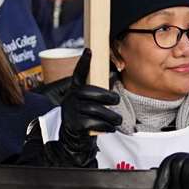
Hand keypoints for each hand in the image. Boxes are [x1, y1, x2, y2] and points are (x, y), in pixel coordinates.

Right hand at [50, 49, 119, 167]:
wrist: (72, 138)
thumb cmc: (85, 117)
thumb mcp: (88, 102)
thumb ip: (98, 92)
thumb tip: (114, 78)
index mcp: (74, 90)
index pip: (78, 74)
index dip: (83, 62)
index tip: (89, 51)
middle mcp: (70, 98)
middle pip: (90, 93)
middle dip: (107, 96)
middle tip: (116, 100)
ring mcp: (71, 111)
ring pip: (95, 110)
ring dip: (110, 115)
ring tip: (117, 119)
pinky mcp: (75, 124)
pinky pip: (94, 123)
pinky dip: (106, 126)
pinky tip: (110, 127)